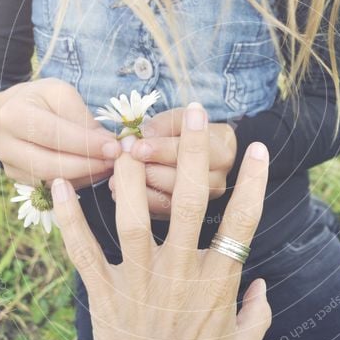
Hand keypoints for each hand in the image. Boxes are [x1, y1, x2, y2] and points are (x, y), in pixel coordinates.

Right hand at [0, 79, 116, 189]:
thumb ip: (82, 117)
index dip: (86, 143)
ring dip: (85, 176)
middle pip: (50, 164)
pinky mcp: (18, 179)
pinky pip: (51, 187)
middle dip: (88, 164)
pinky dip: (77, 182)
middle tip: (116, 161)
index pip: (53, 134)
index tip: (114, 147)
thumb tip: (109, 143)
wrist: (12, 111)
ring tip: (109, 166)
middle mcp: (3, 145)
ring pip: (51, 180)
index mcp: (12, 116)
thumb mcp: (60, 94)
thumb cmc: (41, 99)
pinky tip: (95, 173)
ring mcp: (8, 166)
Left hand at [50, 102, 269, 339]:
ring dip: (129, 175)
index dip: (252, 181)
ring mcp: (138, 281)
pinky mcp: (103, 294)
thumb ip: (257, 315)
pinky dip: (67, 217)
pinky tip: (57, 185)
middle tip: (195, 112)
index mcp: (217, 284)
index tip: (256, 148)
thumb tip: (262, 281)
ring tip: (127, 141)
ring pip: (132, 215)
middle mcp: (179, 274)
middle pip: (188, 200)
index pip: (241, 221)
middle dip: (193, 151)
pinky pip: (82, 249)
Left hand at [106, 107, 237, 218]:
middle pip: (185, 182)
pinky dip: (137, 205)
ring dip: (140, 190)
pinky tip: (119, 192)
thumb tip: (145, 136)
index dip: (163, 150)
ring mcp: (204, 204)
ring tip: (115, 178)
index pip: (196, 154)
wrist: (186, 150)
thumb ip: (162, 125)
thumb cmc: (179, 130)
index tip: (138, 146)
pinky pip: (160, 215)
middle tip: (126, 163)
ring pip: (172, 202)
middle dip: (150, 171)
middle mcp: (218, 182)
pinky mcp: (185, 220)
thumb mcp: (175, 119)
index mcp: (223, 153)